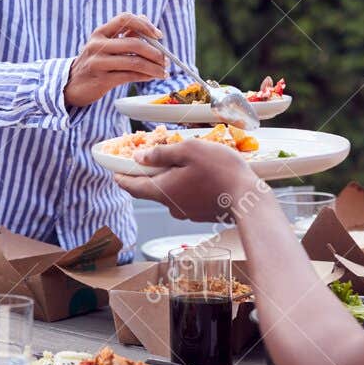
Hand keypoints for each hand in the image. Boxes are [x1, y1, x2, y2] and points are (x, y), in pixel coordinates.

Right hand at [62, 12, 167, 108]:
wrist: (72, 84)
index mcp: (100, 32)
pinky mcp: (102, 79)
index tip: (158, 36)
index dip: (145, 25)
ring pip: (135, 62)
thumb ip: (124, 34)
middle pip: (134, 43)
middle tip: (166, 60)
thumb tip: (147, 23)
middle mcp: (97, 44)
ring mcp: (99, 62)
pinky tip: (152, 77)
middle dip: (155, 52)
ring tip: (163, 72)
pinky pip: (130, 76)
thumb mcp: (105, 45)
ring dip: (154, 67)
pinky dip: (145, 76)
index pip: (125, 19)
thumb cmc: (95, 62)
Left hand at [114, 137, 266, 223]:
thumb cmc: (219, 170)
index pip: (132, 187)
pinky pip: (186, 197)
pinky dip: (185, 186)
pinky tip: (198, 175)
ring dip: (171, 179)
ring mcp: (186, 212)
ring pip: (171, 193)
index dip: (121, 178)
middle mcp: (170, 205)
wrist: (249, 198)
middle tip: (148, 160)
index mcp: (162, 190)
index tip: (114, 173)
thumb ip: (161, 153)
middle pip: (152, 189)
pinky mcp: (201, 214)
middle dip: (148, 175)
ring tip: (179, 163)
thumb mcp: (188, 151)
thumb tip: (138, 158)